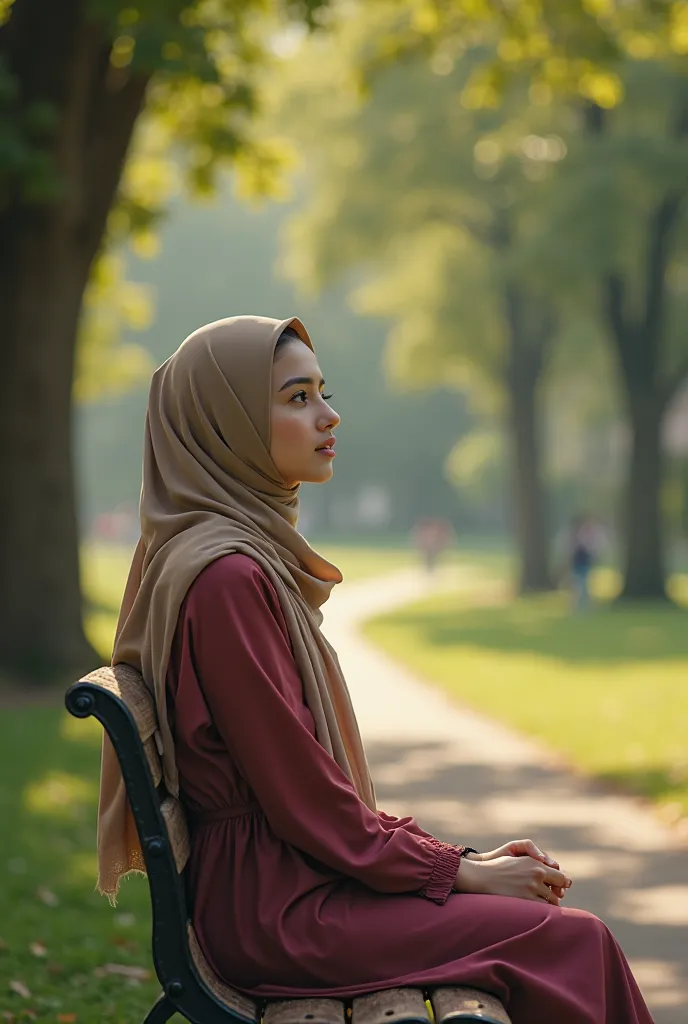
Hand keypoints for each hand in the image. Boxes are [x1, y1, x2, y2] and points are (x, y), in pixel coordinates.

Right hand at [456, 851, 571, 904]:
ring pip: (552, 901)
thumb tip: (560, 877)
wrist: (483, 876)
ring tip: (539, 903)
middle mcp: (536, 873)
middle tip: (551, 898)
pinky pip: (542, 909)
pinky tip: (534, 909)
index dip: (562, 884)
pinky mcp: (525, 899)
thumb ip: (538, 867)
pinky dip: (541, 910)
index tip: (559, 890)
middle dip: (556, 895)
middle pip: (559, 890)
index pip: (561, 876)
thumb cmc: (500, 868)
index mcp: (536, 863)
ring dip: (548, 903)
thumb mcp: (520, 860)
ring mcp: (531, 887)